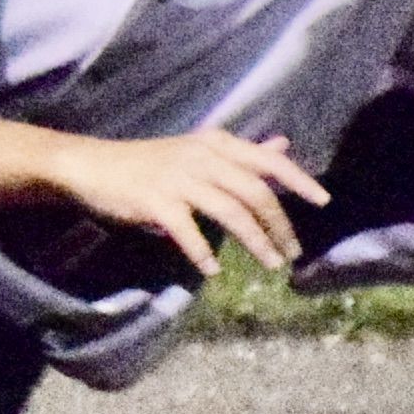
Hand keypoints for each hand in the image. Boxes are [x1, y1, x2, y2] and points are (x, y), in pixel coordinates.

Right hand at [50, 128, 327, 277]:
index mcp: (215, 143)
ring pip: (231, 212)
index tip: (323, 202)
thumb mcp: (198, 150)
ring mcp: (178, 178)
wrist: (91, 165)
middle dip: (279, 225)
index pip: (267, 161)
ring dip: (256, 242)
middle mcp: (201, 157)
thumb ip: (242, 153)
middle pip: (254, 192)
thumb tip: (282, 145)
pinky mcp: (156, 201)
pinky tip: (214, 270)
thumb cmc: (148, 162)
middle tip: (293, 251)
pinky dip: (204, 253)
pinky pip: (189, 231)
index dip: (298, 180)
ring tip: (271, 264)